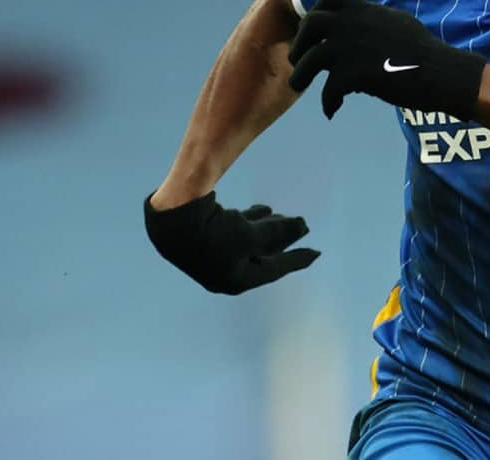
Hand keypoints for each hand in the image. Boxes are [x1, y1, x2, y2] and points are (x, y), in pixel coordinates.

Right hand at [144, 192, 319, 294]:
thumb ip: (278, 233)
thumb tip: (304, 227)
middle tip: (301, 226)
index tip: (317, 252)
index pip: (274, 269)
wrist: (171, 216)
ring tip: (277, 213)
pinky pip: (233, 231)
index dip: (297, 259)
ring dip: (265, 228)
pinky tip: (259, 209)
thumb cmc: (214, 232)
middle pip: (260, 255)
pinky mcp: (201, 237)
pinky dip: (248, 221)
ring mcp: (210, 256)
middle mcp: (222, 272)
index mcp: (235, 280)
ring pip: (246, 242)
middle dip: (281, 240)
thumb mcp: (252, 235)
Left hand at [287, 0, 485, 118]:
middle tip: (299, 59)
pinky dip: (327, 102)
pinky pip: (328, 90)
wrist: (441, 72)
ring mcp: (351, 48)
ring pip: (309, 60)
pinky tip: (332, 110)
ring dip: (300, 75)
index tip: (313, 29)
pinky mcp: (353, 74)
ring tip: (299, 86)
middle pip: (310, 25)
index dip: (316, 12)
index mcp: (366, 10)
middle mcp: (353, 24)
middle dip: (299, 42)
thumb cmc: (427, 52)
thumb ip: (376, 21)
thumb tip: (368, 22)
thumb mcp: (398, 24)